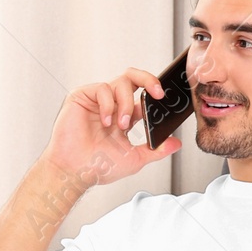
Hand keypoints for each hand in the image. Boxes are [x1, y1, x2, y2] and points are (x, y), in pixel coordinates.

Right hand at [41, 68, 183, 185]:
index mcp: (125, 115)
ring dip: (127, 103)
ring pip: (121, 82)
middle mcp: (112, 104)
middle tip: (158, 94)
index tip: (165, 100)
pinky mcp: (82, 97)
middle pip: (134, 77)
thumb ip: (157, 150)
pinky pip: (103, 88)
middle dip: (149, 80)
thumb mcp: (135, 159)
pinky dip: (108, 104)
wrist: (75, 172)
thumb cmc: (98, 167)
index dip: (156, 95)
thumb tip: (177, 144)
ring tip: (122, 125)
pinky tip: (106, 122)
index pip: (144, 95)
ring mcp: (97, 100)